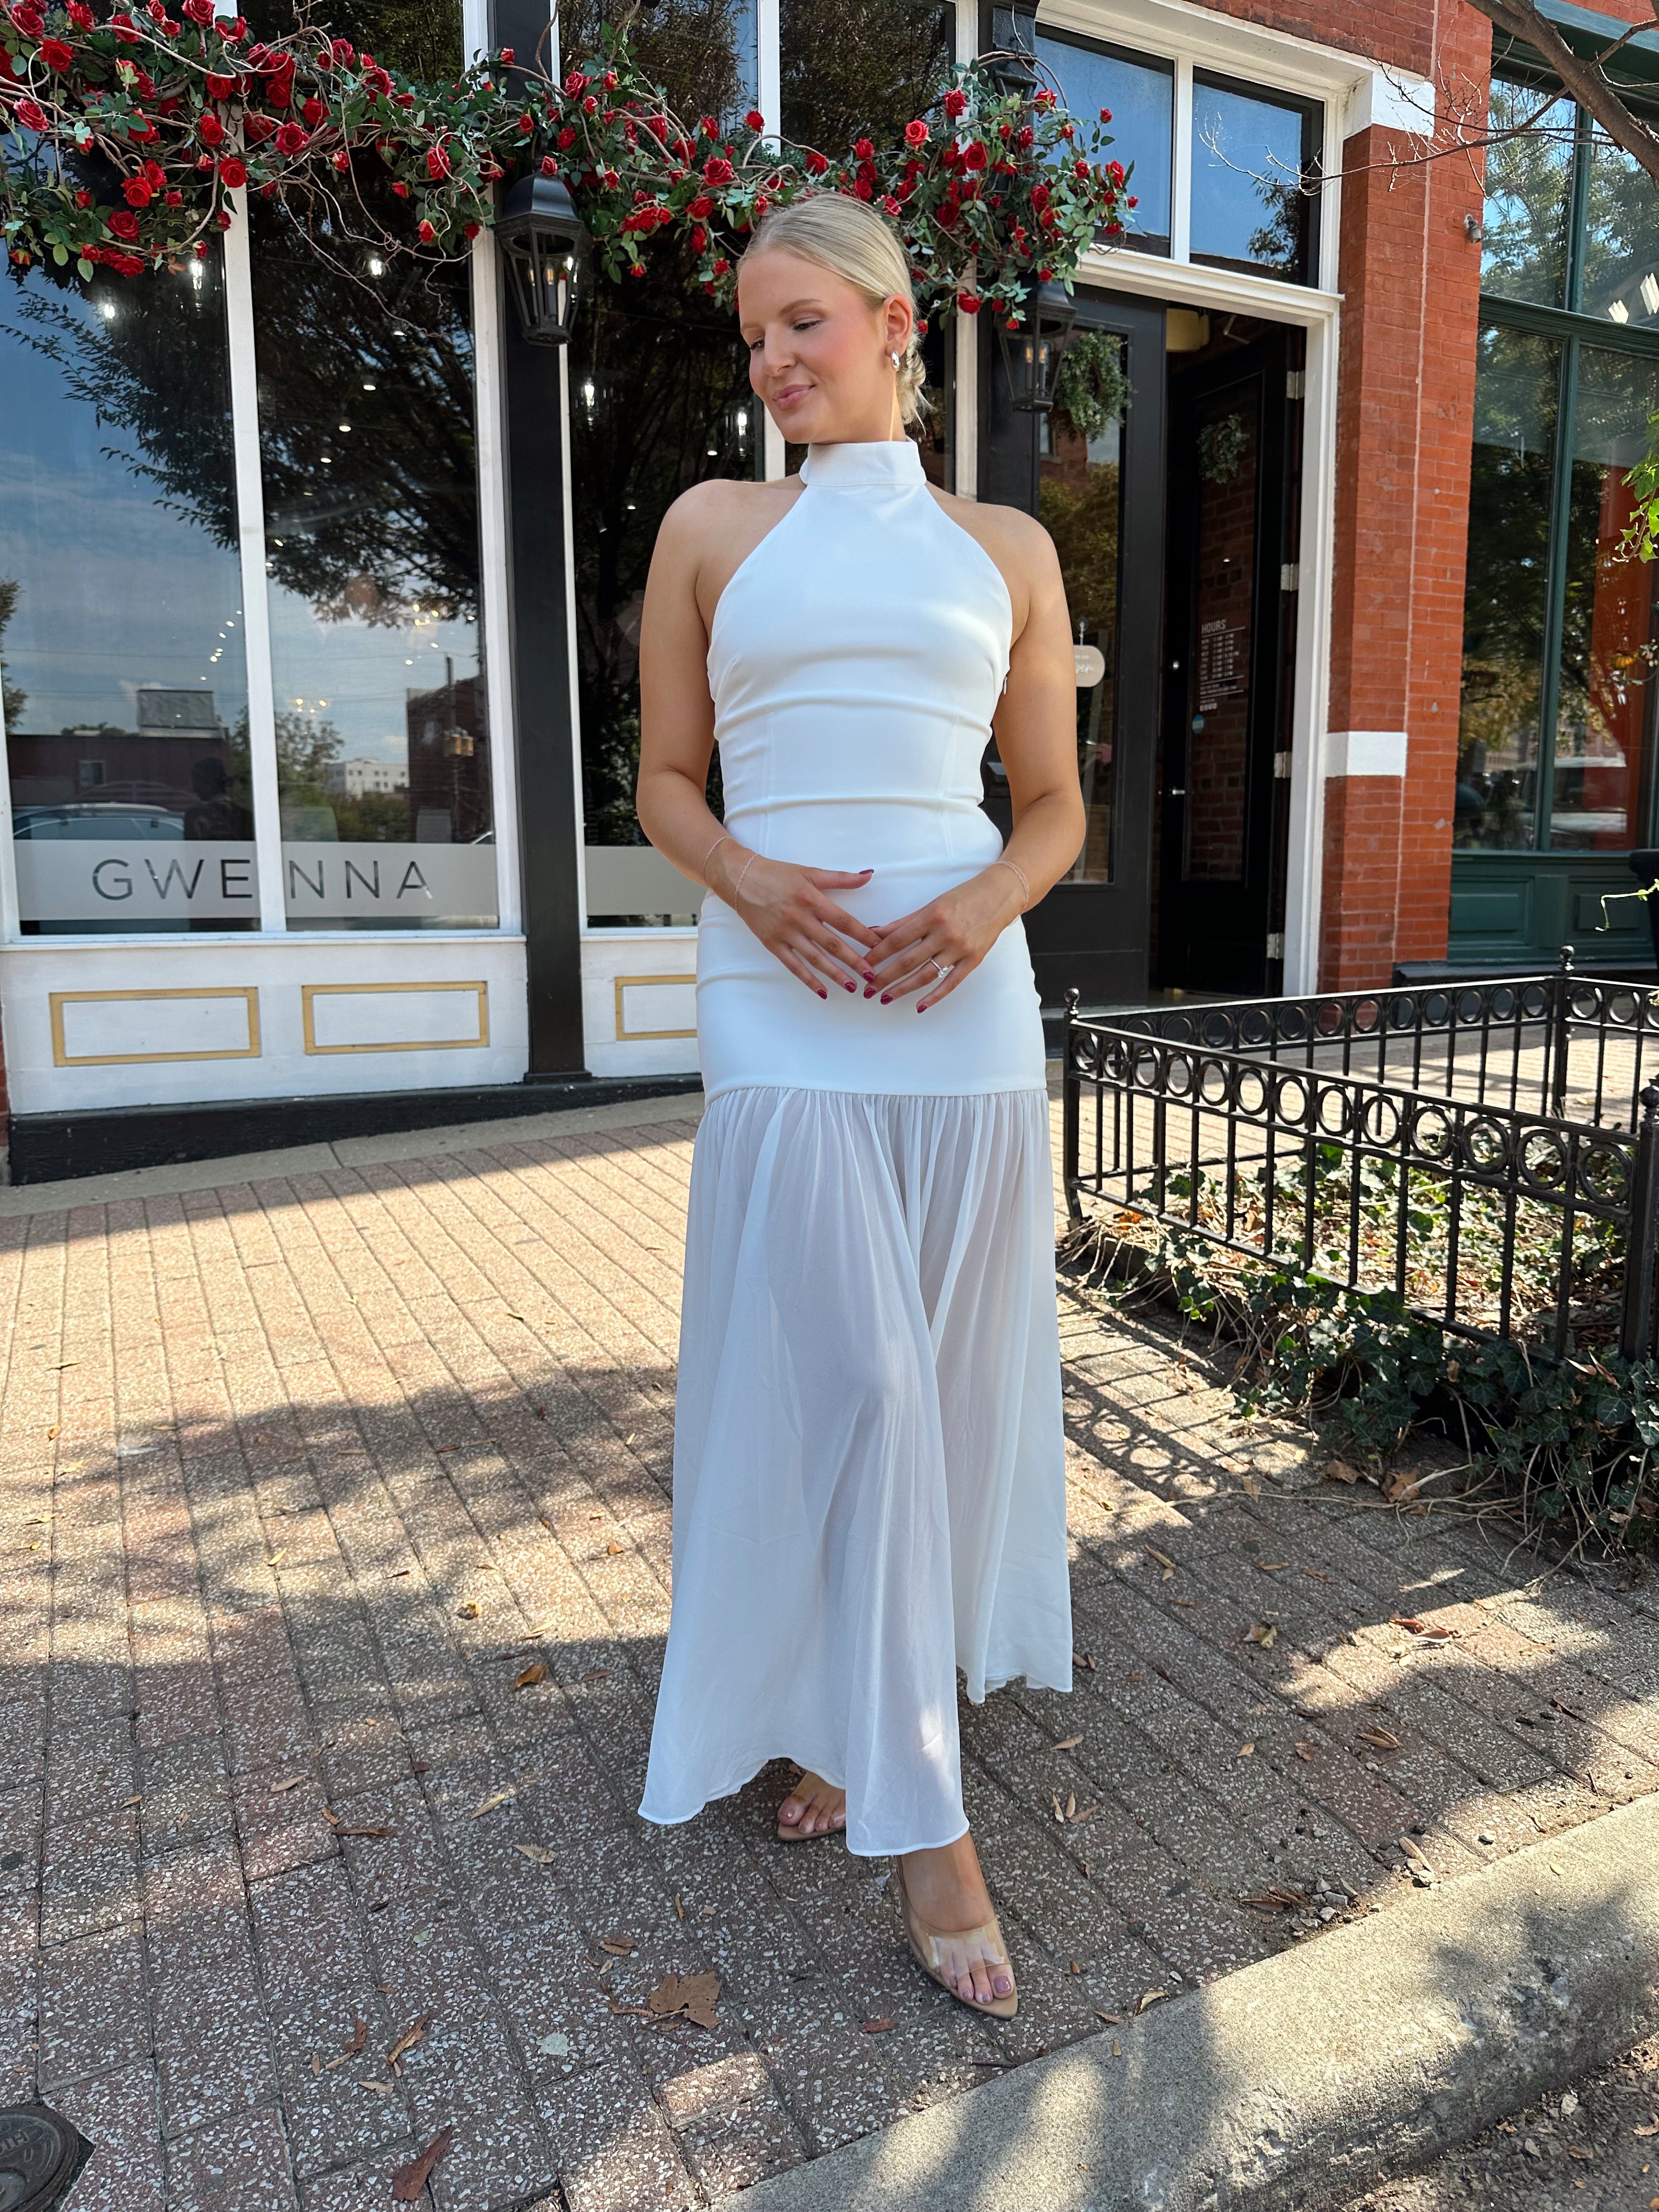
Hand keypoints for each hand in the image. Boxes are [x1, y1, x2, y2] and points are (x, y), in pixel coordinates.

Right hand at [714, 848, 881, 997]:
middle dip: (854, 961)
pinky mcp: (772, 944)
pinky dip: (808, 980)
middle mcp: (799, 918)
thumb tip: (868, 876)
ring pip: (815, 958)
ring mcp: (785, 933)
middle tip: (871, 975)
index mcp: (811, 899)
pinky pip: (793, 966)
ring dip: (835, 974)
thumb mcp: (810, 872)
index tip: (879, 946)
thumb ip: (840, 878)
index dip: (863, 934)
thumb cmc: (778, 874)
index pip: (843, 921)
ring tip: (852, 987)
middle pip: (832, 944)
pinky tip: (823, 991)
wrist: (741, 879)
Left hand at [862, 865, 1025, 1010]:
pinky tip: (919, 1006)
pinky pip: (950, 983)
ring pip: (926, 975)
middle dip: (884, 977)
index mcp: (932, 915)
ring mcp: (960, 949)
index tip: (863, 965)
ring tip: (885, 998)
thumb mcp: (932, 905)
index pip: (897, 939)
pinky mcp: (973, 960)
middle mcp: (945, 933)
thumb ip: (904, 922)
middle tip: (868, 989)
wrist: (1000, 896)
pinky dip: (934, 996)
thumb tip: (875, 933)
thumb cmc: (964, 897)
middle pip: (908, 960)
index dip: (877, 954)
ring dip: (903, 989)